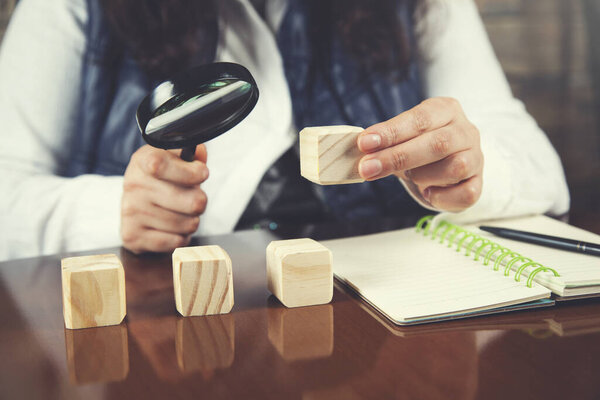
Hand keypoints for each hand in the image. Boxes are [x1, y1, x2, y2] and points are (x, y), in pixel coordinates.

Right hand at [121, 145, 208, 252]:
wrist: (137, 203)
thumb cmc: (164, 178)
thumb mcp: (176, 157)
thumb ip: (192, 153)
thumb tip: (199, 155)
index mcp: (144, 161)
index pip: (163, 166)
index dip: (191, 173)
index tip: (202, 173)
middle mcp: (133, 185)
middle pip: (192, 202)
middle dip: (200, 201)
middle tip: (193, 198)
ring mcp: (131, 212)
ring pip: (187, 224)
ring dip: (191, 220)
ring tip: (181, 213)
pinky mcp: (132, 236)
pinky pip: (175, 242)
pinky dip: (180, 237)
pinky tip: (171, 228)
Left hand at [357, 97, 482, 211]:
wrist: (446, 165)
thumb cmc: (418, 146)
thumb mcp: (402, 137)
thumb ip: (384, 141)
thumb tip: (362, 149)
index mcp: (446, 110)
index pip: (420, 119)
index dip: (391, 132)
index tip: (364, 143)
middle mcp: (466, 131)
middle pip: (438, 144)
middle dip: (398, 157)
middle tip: (367, 168)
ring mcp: (476, 157)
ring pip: (456, 168)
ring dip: (424, 176)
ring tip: (410, 177)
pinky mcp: (479, 183)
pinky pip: (466, 194)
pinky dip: (443, 197)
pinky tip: (428, 193)